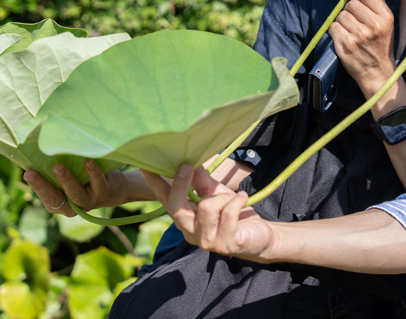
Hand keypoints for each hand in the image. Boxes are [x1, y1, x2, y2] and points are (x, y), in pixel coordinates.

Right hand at [23, 160, 130, 216]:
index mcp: (59, 204)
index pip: (45, 197)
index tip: (27, 172)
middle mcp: (71, 207)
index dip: (36, 186)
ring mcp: (88, 202)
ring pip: (75, 194)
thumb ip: (55, 172)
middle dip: (43, 186)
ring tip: (58, 167)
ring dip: (66, 180)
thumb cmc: (85, 179)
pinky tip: (88, 162)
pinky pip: (97, 183)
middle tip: (31, 173)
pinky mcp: (103, 193)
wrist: (115, 187)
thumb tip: (38, 148)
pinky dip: (92, 172)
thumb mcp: (70, 177)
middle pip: (55, 199)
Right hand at [143, 164, 273, 261]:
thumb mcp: (216, 193)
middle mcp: (191, 233)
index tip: (145, 166)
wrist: (260, 237)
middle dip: (181, 184)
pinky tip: (243, 199)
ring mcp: (207, 241)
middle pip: (177, 207)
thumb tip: (189, 161)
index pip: (166, 201)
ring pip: (207, 207)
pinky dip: (238, 200)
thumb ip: (200, 181)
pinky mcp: (226, 244)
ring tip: (234, 198)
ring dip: (224, 197)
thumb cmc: (235, 214)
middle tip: (187, 164)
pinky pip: (228, 213)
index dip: (155, 184)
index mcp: (185, 219)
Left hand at [329, 0, 396, 97]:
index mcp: (386, 17)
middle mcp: (374, 26)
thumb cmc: (381, 43)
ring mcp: (359, 36)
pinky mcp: (346, 45)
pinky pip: (333, 27)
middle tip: (356, 21)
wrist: (378, 72)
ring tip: (352, 31)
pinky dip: (336, 30)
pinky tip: (345, 37)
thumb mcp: (385, 20)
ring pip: (341, 15)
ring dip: (343, 21)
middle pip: (351, 4)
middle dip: (349, 9)